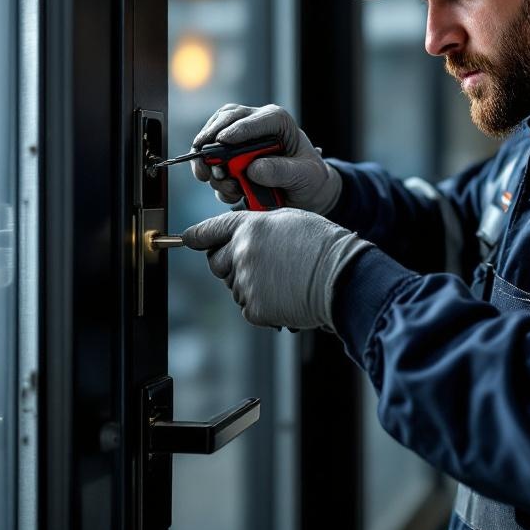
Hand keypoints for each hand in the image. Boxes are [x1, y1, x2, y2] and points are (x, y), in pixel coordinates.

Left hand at [182, 208, 372, 330]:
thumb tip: (238, 238)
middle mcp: (241, 253)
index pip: (211, 230)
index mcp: (249, 227)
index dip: (198, 236)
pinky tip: (285, 295)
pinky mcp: (255, 309)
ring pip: (235, 287)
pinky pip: (249, 307)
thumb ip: (257, 226)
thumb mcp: (288, 220)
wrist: (341, 276)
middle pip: (216, 263)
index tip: (188, 239)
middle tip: (257, 265)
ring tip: (282, 279)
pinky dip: (263, 305)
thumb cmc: (321, 244)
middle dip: (229, 264)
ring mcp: (246, 282)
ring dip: (250, 284)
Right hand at [190, 104, 341, 214]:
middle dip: (210, 141)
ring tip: (221, 182)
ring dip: (210, 164)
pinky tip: (229, 192)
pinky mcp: (229, 159)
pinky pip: (213, 164)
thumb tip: (253, 169)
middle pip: (224, 121)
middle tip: (204, 161)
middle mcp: (254, 125)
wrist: (305, 191)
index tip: (223, 140)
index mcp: (277, 121)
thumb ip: (282, 171)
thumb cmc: (309, 176)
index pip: (257, 118)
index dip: (239, 128)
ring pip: (212, 140)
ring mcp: (239, 140)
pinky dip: (215, 180)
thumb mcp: (305, 174)